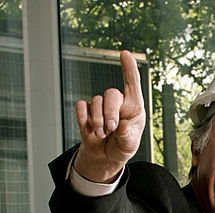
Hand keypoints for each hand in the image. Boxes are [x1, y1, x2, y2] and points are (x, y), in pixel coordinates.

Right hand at [74, 50, 146, 182]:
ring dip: (98, 121)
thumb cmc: (122, 147)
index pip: (132, 83)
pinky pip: (80, 107)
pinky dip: (84, 119)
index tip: (124, 53)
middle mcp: (117, 102)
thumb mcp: (129, 146)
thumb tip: (122, 126)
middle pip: (111, 94)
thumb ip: (128, 136)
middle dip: (110, 113)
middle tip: (111, 129)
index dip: (128, 68)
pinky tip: (90, 130)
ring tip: (102, 135)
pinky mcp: (85, 111)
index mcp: (133, 107)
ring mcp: (100, 105)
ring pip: (95, 102)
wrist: (105, 157)